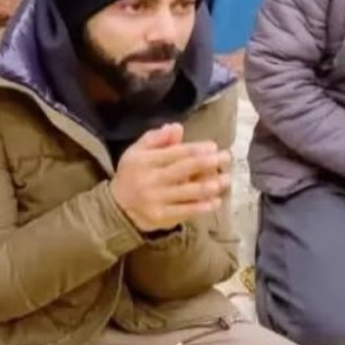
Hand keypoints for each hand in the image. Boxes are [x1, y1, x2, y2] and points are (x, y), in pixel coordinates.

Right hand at [110, 123, 231, 231]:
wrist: (117, 207)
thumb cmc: (132, 174)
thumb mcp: (136, 152)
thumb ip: (155, 139)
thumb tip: (176, 128)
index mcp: (144, 161)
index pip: (174, 153)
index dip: (196, 149)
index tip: (213, 147)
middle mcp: (150, 180)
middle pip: (184, 170)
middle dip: (208, 163)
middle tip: (226, 158)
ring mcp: (156, 200)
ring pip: (188, 191)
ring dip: (210, 185)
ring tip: (226, 179)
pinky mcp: (161, 216)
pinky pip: (186, 211)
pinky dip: (203, 207)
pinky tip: (216, 201)